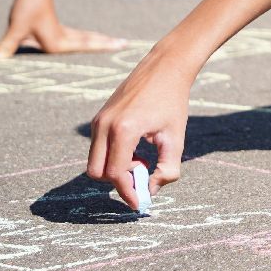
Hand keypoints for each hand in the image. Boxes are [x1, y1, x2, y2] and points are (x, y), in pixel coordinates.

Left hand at [0, 0, 126, 60]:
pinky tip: (90, 39)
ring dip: (100, 41)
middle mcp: (64, 38)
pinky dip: (89, 38)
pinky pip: (79, 36)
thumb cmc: (26, 10)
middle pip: (91, 41)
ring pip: (87, 38)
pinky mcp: (57, 28)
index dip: (104, 47)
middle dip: (108, 44)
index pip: (86, 46)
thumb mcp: (15, 29)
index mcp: (58, 42)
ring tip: (116, 42)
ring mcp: (62, 32)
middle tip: (126, 44)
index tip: (122, 46)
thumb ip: (5, 47)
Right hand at [86, 46, 192, 207]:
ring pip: (95, 161)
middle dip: (117, 181)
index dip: (127, 191)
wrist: (164, 67)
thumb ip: (167, 169)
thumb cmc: (173, 101)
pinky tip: (135, 148)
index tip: (140, 203)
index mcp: (124, 130)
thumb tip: (151, 192)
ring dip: (115, 169)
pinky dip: (112, 156)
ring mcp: (98, 120)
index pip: (115, 174)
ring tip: (141, 159)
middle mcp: (104, 125)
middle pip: (97, 173)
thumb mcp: (175, 138)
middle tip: (142, 175)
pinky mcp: (98, 117)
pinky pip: (97, 148)